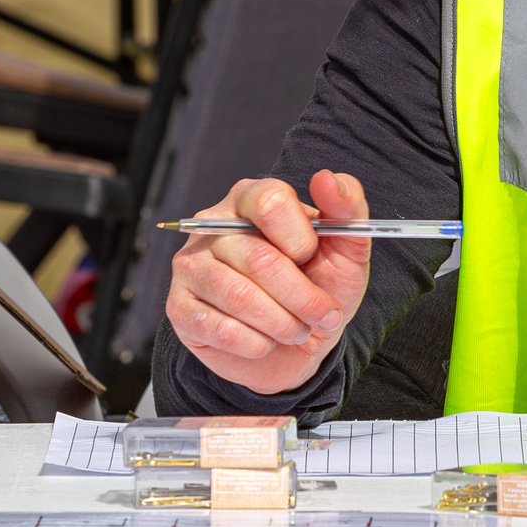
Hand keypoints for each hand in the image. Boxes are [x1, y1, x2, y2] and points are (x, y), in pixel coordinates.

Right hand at [165, 170, 374, 395]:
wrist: (293, 347)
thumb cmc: (317, 288)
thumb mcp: (345, 250)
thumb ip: (347, 209)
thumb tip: (329, 179)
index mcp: (250, 198)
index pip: (270, 202)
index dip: (300, 240)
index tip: (312, 259)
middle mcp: (212, 225)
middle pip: (258, 258)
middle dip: (303, 297)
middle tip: (323, 315)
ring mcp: (190, 266)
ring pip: (239, 296)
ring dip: (282, 324)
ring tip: (297, 331)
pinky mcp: (180, 308)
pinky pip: (220, 329)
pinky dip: (256, 344)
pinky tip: (265, 342)